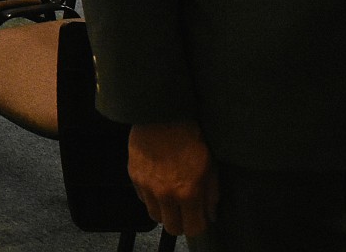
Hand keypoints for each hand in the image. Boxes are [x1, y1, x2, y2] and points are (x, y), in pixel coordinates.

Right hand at [128, 121, 217, 236]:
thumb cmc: (190, 138)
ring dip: (164, 210)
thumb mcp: (209, 166)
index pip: (193, 229)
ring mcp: (147, 187)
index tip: (199, 217)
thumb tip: (210, 215)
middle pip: (171, 228)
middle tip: (184, 209)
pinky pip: (143, 198)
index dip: (198, 224)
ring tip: (170, 194)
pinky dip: (151, 196)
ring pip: (155, 215)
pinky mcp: (134, 177)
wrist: (162, 116)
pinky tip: (158, 181)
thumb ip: (211, 195)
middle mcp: (165, 195)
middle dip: (180, 222)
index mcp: (188, 193)